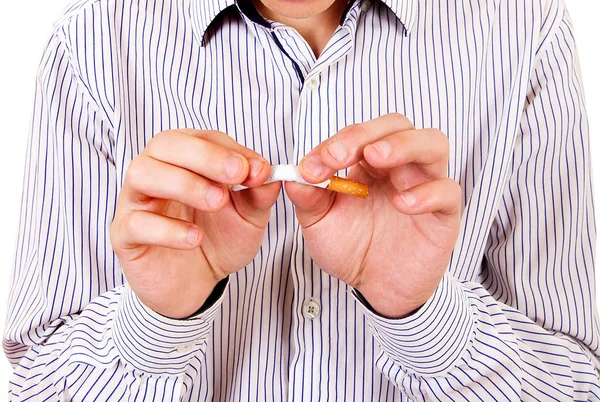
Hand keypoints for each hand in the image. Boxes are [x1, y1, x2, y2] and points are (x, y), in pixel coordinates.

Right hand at [110, 129, 280, 318]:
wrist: (198, 283)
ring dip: (183, 184)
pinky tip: (194, 238)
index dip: (229, 149)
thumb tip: (269, 173)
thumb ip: (259, 194)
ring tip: (216, 203)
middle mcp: (155, 171)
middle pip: (165, 144)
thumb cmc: (219, 239)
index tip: (256, 169)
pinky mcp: (125, 236)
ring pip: (142, 174)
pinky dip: (167, 229)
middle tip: (236, 176)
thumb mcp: (248, 216)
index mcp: (184, 159)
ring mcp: (136, 202)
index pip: (201, 137)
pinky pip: (136, 223)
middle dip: (205, 156)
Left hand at [285, 114, 460, 317]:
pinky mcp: (444, 213)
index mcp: (368, 164)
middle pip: (396, 126)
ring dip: (403, 145)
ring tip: (376, 158)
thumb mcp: (321, 224)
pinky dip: (427, 192)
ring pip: (432, 144)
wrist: (377, 287)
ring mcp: (425, 185)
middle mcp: (399, 167)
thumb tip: (294, 176)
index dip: (334, 143)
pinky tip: (403, 204)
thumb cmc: (352, 249)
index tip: (311, 167)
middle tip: (340, 155)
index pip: (358, 134)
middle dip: (366, 134)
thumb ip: (309, 199)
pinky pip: (448, 191)